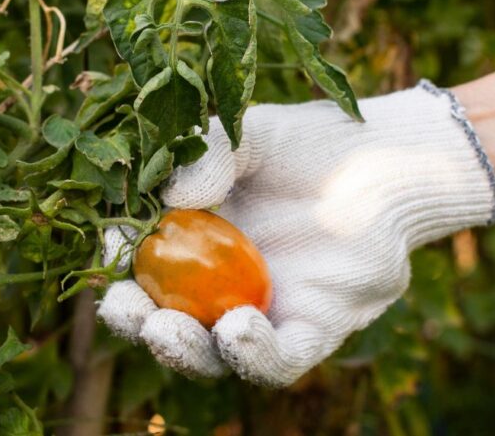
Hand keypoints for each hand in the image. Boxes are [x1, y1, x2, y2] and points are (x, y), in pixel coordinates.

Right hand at [97, 82, 494, 386]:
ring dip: (183, 350)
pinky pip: (279, 361)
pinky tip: (237, 328)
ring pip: (214, 355)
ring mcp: (268, 311)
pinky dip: (253, 356)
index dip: (118, 269)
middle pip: (168, 322)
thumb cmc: (312, 143)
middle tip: (124, 308)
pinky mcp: (316, 328)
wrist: (387, 157)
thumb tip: (170, 197)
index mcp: (195, 243)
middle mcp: (224, 286)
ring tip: (167, 329)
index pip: (143, 269)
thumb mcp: (249, 133)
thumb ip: (207, 152)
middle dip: (137, 324)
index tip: (106, 252)